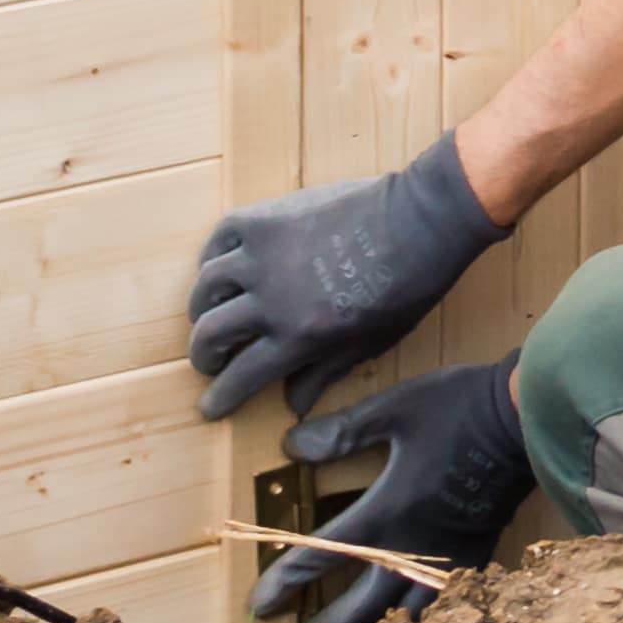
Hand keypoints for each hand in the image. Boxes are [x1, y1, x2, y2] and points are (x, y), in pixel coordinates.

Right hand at [188, 136, 497, 421]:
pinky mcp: (268, 216)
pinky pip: (221, 235)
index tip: (209, 406)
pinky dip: (211, 254)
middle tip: (208, 361)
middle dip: (204, 355)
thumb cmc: (406, 288)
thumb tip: (293, 404)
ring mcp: (264, 254)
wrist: (421, 222)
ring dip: (202, 307)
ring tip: (207, 314)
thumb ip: (324, 373)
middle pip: (211, 334)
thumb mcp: (369, 344)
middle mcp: (271, 299)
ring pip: (206, 285)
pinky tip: (215, 265)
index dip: (220, 397)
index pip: (241, 377)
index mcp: (298, 337)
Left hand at [258, 355, 534, 622]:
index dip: (284, 583)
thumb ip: (342, 431)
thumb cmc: (458, 409)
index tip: (259, 605)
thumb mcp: (395, 408)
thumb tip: (291, 446)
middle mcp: (410, 550)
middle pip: (358, 610)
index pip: (320, 558)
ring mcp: (445, 561)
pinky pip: (440, 607)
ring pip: (402, 620)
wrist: (528, 420)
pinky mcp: (476, 558)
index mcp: (384, 514)